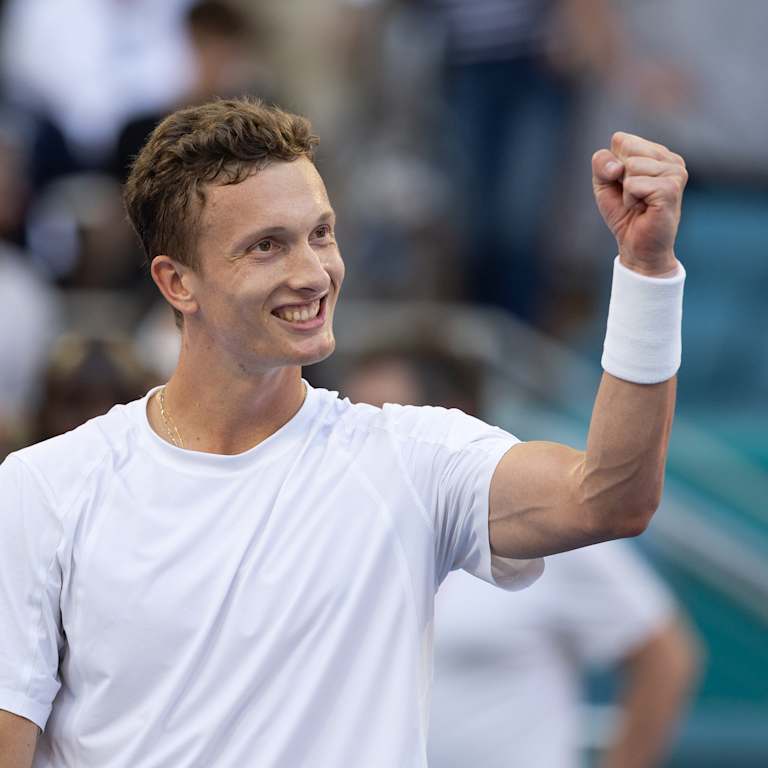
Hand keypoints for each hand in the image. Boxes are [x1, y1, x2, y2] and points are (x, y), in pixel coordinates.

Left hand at [592, 132, 687, 275]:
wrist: (638, 247)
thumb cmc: (624, 215)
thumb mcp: (604, 184)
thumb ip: (602, 164)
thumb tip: (619, 166)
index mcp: (658, 153)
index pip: (621, 139)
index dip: (612, 165)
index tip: (624, 185)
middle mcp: (671, 159)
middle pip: (626, 148)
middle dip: (618, 176)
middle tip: (632, 196)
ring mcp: (675, 172)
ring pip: (630, 166)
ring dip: (626, 191)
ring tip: (639, 203)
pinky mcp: (671, 188)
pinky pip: (633, 184)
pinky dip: (630, 199)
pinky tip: (643, 209)